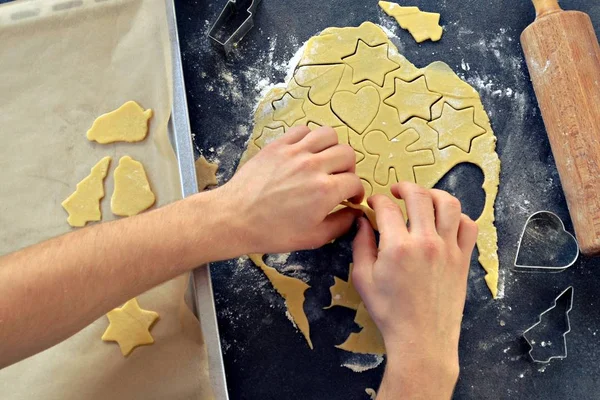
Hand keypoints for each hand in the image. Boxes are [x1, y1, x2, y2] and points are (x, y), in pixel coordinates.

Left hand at [220, 126, 362, 253]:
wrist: (235, 218)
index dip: (356, 192)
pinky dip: (309, 138)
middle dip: (349, 169)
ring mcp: (294, 152)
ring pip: (328, 135)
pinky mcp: (278, 145)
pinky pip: (302, 130)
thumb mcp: (312, 238)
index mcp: (324, 191)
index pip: (354, 181)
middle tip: (339, 180)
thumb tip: (355, 213)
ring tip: (325, 161)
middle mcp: (313, 166)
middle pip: (347, 153)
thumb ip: (340, 225)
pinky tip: (305, 152)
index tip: (350, 198)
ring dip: (332, 148)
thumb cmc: (271, 232)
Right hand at [351, 182, 477, 397]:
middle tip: (396, 192)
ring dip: (433, 194)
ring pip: (448, 203)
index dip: (377, 200)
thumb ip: (361, 245)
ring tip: (423, 199)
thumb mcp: (363, 279)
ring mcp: (449, 249)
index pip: (387, 208)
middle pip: (419, 196)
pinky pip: (468, 225)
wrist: (422, 338)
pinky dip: (458, 216)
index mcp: (398, 247)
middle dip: (404, 187)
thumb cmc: (389, 312)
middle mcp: (426, 242)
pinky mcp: (463, 258)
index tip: (373, 204)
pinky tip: (445, 221)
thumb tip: (362, 221)